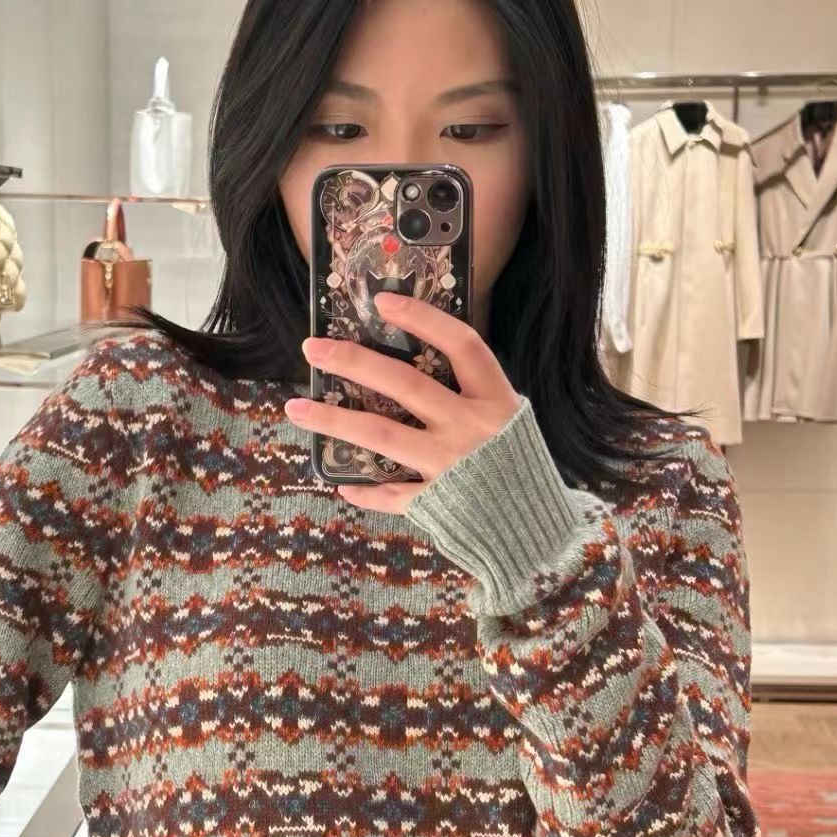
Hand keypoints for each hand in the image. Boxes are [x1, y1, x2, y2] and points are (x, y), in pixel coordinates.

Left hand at [285, 291, 520, 514]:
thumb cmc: (520, 471)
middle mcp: (473, 427)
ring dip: (334, 420)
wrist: (540, 535)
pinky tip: (342, 484)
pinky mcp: (439, 503)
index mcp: (496, 400)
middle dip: (355, 362)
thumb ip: (472, 400)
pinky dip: (365, 491)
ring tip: (296, 409)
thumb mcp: (510, 424)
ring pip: (381, 434)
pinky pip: (391, 494)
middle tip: (313, 349)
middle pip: (406, 384)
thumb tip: (411, 375)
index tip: (382, 301)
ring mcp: (452, 466)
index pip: (461, 345)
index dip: (423, 319)